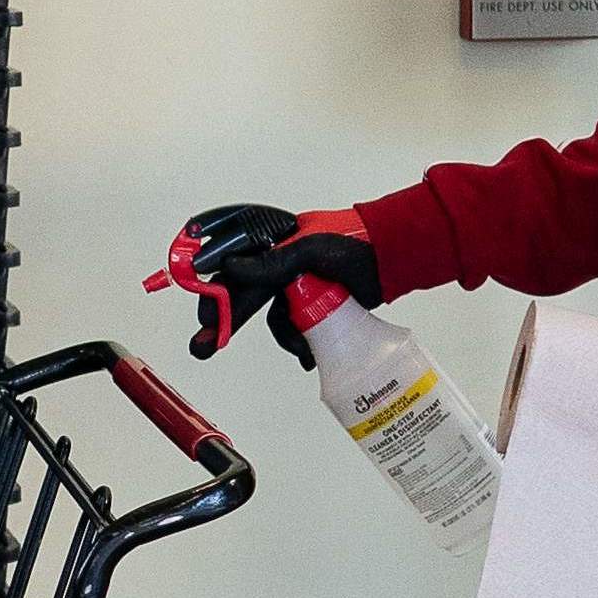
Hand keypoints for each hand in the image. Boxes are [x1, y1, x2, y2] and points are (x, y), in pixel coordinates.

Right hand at [150, 202, 381, 363]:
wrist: (392, 258)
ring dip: (285, 338)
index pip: (235, 272)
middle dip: (226, 323)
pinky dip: (301, 342)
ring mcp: (297, 288)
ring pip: (275, 319)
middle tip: (205, 347)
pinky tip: (310, 354)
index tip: (206, 319)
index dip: (216, 295)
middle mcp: (280, 266)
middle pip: (245, 298)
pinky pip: (297, 328)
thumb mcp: (311, 249)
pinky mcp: (314, 306)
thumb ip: (272, 262)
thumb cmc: (355, 243)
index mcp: (274, 245)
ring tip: (303, 350)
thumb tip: (232, 269)